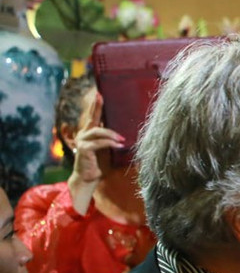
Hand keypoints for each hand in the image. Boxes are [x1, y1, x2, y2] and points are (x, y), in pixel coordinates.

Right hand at [66, 93, 124, 214]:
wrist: (88, 178)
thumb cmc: (99, 164)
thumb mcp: (106, 150)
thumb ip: (110, 140)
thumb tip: (123, 133)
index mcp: (89, 133)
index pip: (93, 117)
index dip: (96, 106)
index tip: (99, 94)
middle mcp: (83, 135)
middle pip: (92, 119)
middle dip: (97, 108)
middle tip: (102, 97)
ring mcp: (82, 141)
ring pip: (98, 132)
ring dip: (111, 134)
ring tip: (122, 139)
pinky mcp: (83, 149)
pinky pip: (99, 143)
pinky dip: (109, 144)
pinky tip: (119, 146)